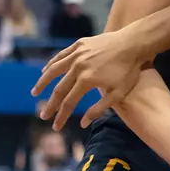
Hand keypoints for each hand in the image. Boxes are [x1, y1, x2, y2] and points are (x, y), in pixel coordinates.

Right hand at [32, 30, 150, 129]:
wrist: (134, 43)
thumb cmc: (128, 71)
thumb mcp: (117, 94)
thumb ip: (98, 109)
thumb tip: (82, 124)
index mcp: (87, 81)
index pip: (69, 103)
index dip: (61, 116)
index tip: (56, 126)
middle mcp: (78, 67)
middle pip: (59, 89)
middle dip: (50, 105)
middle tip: (43, 116)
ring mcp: (77, 54)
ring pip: (54, 70)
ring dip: (43, 82)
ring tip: (35, 93)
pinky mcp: (79, 44)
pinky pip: (61, 55)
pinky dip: (51, 64)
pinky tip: (45, 71)